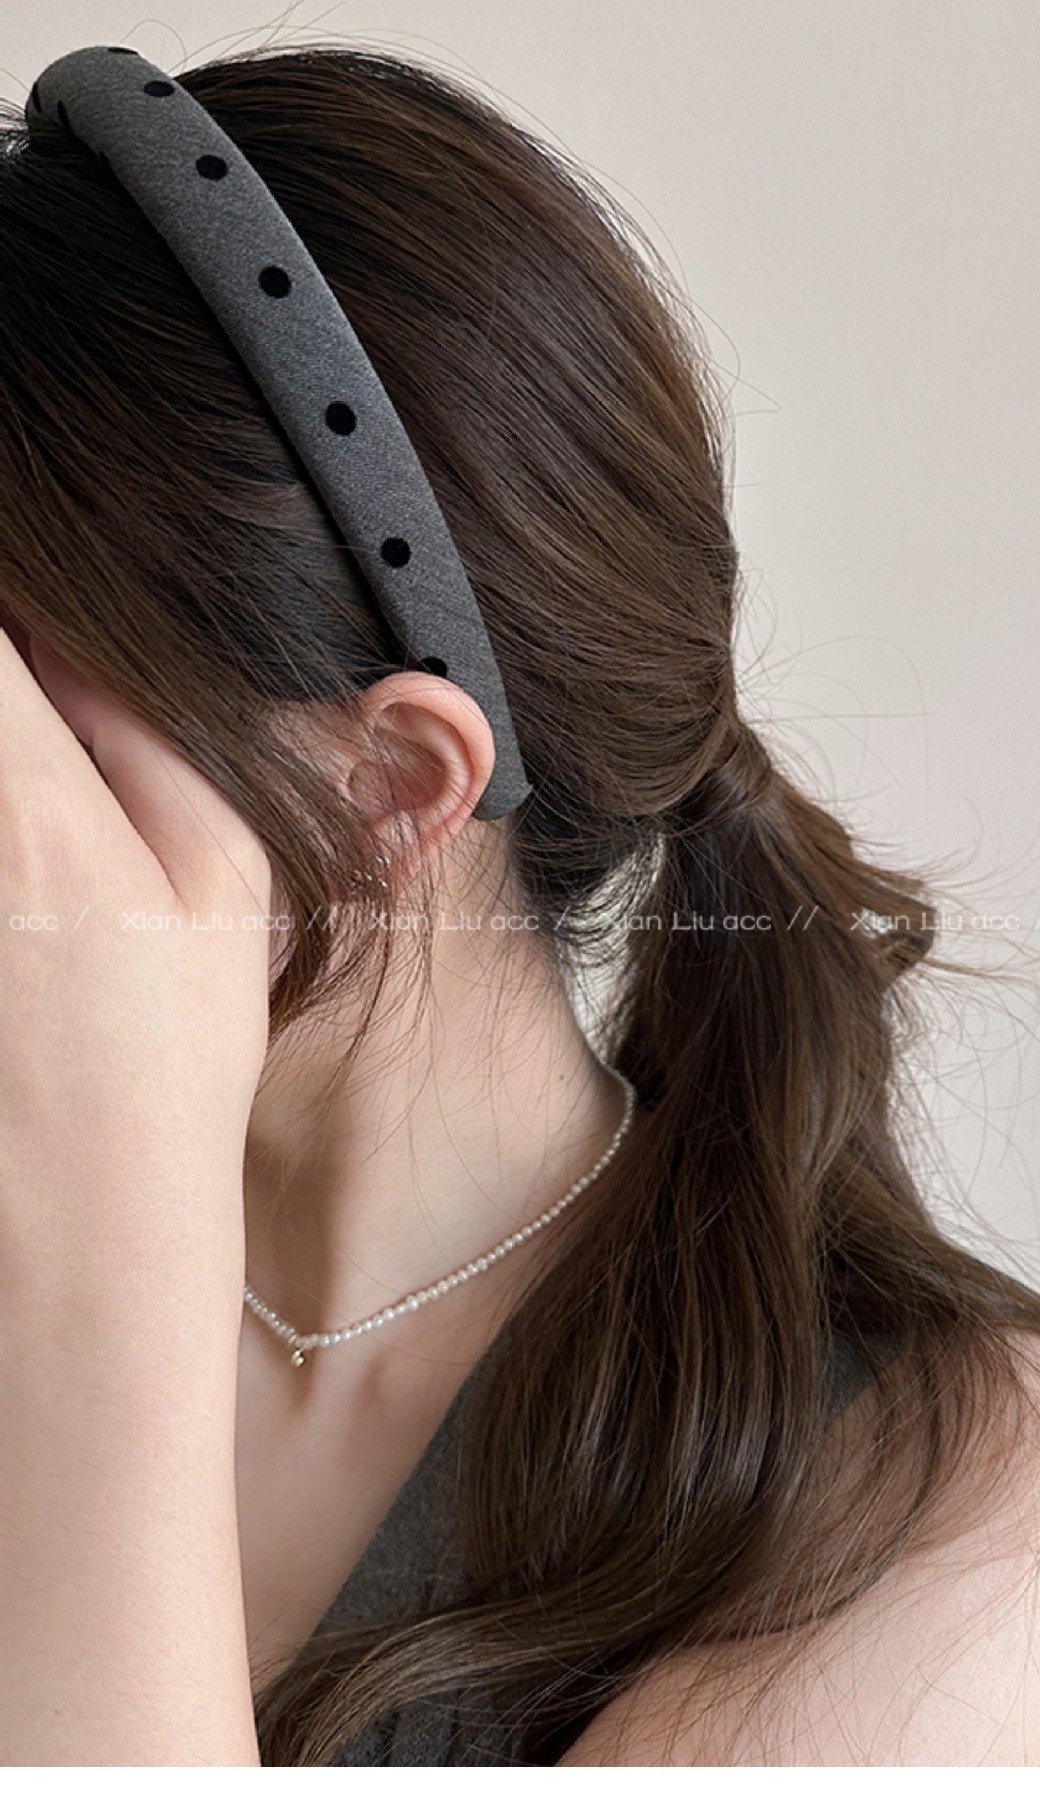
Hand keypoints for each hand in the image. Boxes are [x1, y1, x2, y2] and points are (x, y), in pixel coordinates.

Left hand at [0, 620, 271, 1306]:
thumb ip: (150, 734)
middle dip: (8, 706)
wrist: (74, 1231)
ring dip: (2, 773)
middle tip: (43, 751)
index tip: (39, 624)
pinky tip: (24, 904)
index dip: (19, 607)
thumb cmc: (165, 1064)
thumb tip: (81, 639)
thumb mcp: (218, 882)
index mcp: (28, 805)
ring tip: (39, 846)